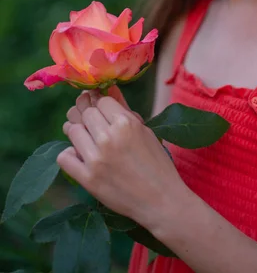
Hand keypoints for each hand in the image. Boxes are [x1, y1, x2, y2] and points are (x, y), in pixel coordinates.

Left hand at [58, 88, 187, 230]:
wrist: (161, 200)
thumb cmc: (157, 163)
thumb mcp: (145, 131)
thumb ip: (124, 109)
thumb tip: (109, 88)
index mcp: (126, 123)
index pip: (101, 101)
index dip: (102, 104)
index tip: (103, 111)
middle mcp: (108, 138)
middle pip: (85, 113)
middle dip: (89, 116)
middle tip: (94, 124)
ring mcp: (96, 159)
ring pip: (72, 130)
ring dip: (77, 132)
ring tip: (86, 138)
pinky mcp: (87, 179)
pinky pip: (64, 156)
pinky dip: (69, 154)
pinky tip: (80, 156)